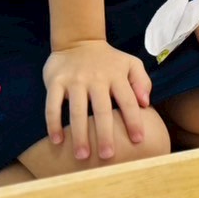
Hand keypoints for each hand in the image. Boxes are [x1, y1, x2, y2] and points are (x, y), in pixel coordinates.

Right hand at [43, 40, 151, 161]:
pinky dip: (53, 123)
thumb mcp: (131, 64)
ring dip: (79, 134)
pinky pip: (52, 105)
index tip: (138, 140)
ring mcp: (74, 81)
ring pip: (77, 111)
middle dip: (105, 134)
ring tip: (82, 155)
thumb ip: (142, 81)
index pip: (128, 101)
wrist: (78, 41)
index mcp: (116, 76)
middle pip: (102, 110)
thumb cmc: (109, 60)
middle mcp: (96, 79)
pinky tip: (57, 141)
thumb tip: (146, 103)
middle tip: (107, 156)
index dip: (134, 120)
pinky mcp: (55, 82)